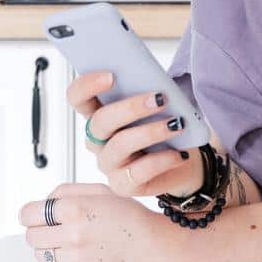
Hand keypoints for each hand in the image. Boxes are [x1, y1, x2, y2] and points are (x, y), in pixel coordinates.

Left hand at [20, 183, 188, 261]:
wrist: (154, 244)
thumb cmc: (130, 216)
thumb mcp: (101, 191)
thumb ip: (66, 191)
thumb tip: (43, 202)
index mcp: (75, 208)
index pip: (27, 214)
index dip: (30, 213)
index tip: (36, 214)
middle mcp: (73, 234)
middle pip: (30, 236)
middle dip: (38, 230)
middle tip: (52, 227)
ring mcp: (76, 257)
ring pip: (40, 255)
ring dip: (48, 247)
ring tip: (67, 240)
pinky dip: (60, 261)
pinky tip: (77, 252)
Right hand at [68, 70, 203, 197]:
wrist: (183, 160)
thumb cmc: (164, 127)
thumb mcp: (155, 106)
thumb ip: (146, 92)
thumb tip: (154, 84)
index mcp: (98, 114)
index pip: (78, 98)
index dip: (87, 85)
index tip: (111, 75)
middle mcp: (97, 140)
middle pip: (100, 121)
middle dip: (131, 107)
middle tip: (160, 98)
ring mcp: (108, 164)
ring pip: (120, 145)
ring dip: (151, 132)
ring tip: (177, 124)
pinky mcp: (123, 185)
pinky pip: (139, 171)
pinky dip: (162, 159)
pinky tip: (180, 153)